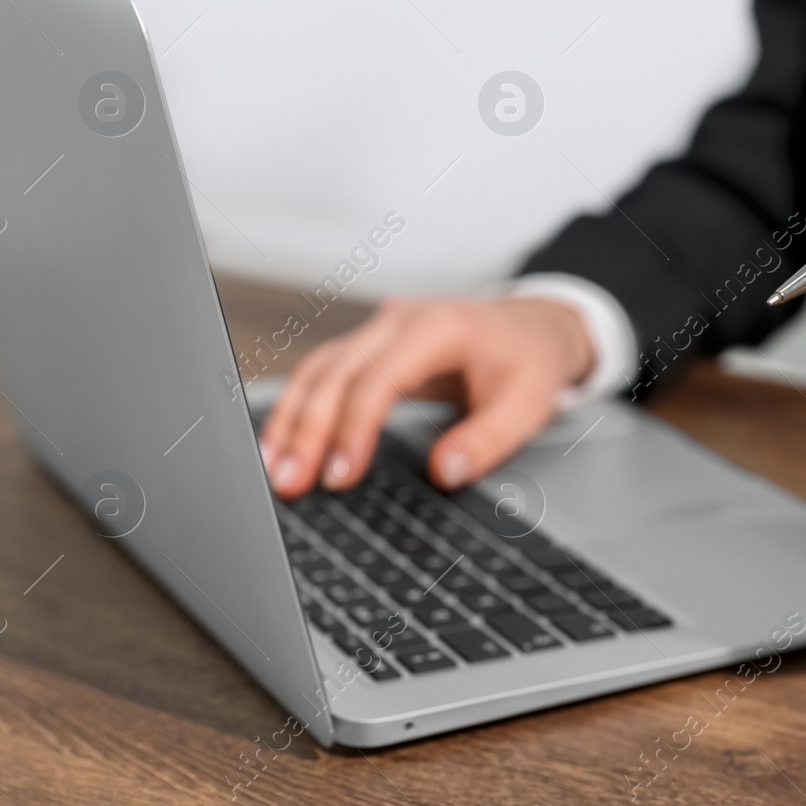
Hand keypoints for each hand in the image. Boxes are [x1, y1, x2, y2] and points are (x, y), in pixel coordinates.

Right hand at [258, 296, 594, 498]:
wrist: (531, 328)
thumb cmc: (528, 364)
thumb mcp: (529, 405)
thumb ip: (489, 439)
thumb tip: (445, 473)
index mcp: (438, 327)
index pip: (378, 379)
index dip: (354, 429)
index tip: (341, 478)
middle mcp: (398, 320)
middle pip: (335, 373)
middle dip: (307, 431)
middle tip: (289, 485)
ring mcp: (378, 328)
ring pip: (318, 370)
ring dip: (291, 421)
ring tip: (274, 474)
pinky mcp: (368, 345)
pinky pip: (322, 373)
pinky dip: (299, 408)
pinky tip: (281, 445)